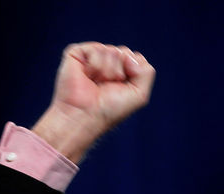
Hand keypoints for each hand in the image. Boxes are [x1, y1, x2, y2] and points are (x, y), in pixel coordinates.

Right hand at [32, 42, 155, 162]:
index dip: (134, 72)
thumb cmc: (110, 109)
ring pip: (112, 50)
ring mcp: (92, 56)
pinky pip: (96, 48)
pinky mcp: (77, 53)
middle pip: (125, 52)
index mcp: (123, 71)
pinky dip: (95, 65)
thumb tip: (127, 54)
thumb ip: (146, 72)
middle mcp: (108, 62)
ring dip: (107, 71)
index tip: (123, 87)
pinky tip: (87, 76)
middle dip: (120, 72)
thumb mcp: (139, 94)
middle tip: (108, 86)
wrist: (86, 115)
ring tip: (96, 83)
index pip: (136, 58)